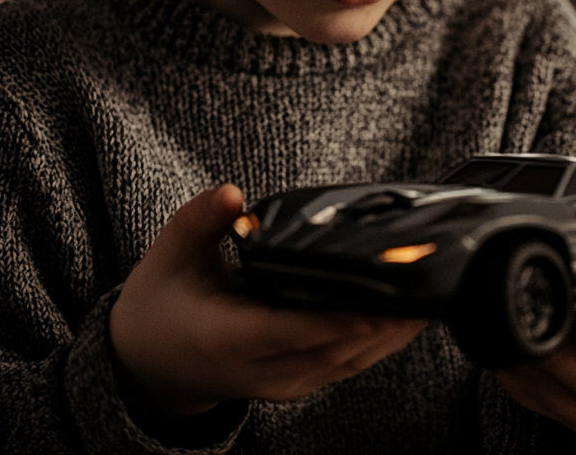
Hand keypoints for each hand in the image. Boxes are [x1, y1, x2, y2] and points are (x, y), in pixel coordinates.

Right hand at [109, 184, 425, 417]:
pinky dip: (377, 344)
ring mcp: (282, 382)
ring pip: (347, 363)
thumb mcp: (169, 255)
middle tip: (424, 287)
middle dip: (382, 323)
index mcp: (227, 338)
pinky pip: (345, 366)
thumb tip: (232, 193)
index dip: (336, 321)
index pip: (290, 331)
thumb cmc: (160, 306)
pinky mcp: (296, 381)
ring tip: (428, 300)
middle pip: (333, 350)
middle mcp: (261, 369)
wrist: (147, 367)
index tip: (377, 306)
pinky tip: (404, 319)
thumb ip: (200, 220)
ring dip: (389, 336)